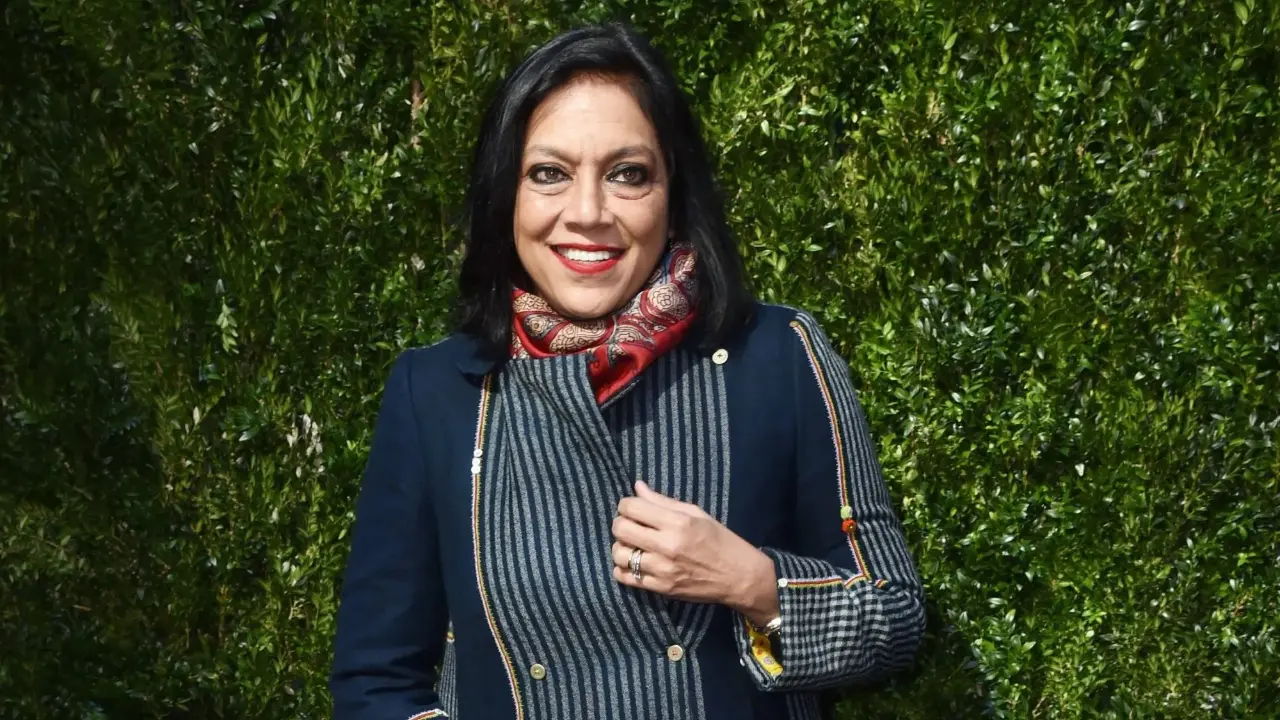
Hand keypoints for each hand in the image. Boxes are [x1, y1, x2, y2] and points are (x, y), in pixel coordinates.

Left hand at [611, 481, 779, 625]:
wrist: (738, 577)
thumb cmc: (720, 540)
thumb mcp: (697, 514)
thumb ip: (663, 501)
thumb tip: (637, 486)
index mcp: (677, 522)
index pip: (631, 507)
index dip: (626, 504)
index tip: (632, 507)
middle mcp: (666, 545)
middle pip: (621, 528)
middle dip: (620, 523)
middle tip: (630, 524)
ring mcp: (662, 570)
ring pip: (619, 554)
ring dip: (621, 547)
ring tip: (632, 545)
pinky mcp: (660, 589)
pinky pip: (626, 578)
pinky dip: (623, 569)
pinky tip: (634, 563)